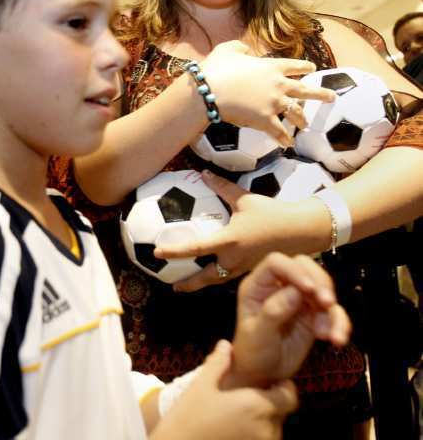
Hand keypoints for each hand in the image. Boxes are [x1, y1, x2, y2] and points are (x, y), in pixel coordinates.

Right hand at [150, 340, 296, 439]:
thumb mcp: (201, 386)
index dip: (284, 388)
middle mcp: (265, 430)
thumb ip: (218, 363)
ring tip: (238, 414)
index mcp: (256, 407)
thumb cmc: (188, 418)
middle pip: (281, 414)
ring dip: (262, 422)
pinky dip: (254, 435)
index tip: (271, 383)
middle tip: (247, 397)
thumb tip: (226, 345)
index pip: (290, 397)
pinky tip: (234, 429)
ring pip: (273, 431)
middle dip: (269, 404)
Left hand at [154, 171, 326, 291]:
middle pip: (206, 277)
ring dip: (204, 283)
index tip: (158, 253)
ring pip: (219, 279)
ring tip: (190, 285)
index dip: (175, 251)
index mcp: (229, 241)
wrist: (302, 230)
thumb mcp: (245, 198)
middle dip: (189, 284)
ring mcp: (245, 267)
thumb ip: (222, 187)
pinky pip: (232, 275)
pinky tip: (216, 272)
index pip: (196, 248)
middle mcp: (234, 259)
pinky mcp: (254, 269)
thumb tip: (204, 173)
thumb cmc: (272, 213)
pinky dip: (220, 276)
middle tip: (174, 286)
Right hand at [200, 40, 334, 146]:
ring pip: (296, 113)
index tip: (312, 69)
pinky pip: (279, 132)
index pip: (295, 66)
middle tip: (332, 97)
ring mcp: (274, 104)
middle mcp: (278, 85)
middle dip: (321, 94)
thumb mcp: (228, 49)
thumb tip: (246, 50)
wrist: (210, 91)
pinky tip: (288, 144)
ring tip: (306, 125)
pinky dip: (283, 139)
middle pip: (305, 90)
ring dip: (302, 119)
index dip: (305, 67)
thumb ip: (241, 47)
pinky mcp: (265, 120)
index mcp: (272, 66)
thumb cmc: (217, 69)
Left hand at [228, 252, 350, 387]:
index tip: (309, 289)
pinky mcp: (313, 314)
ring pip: (322, 287)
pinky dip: (339, 323)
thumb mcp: (257, 335)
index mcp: (259, 285)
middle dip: (320, 282)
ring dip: (332, 308)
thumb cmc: (252, 352)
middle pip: (304, 267)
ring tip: (330, 334)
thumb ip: (273, 312)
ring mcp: (298, 298)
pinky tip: (337, 340)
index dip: (294, 270)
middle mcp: (279, 286)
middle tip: (327, 303)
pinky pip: (332, 311)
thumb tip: (294, 292)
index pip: (276, 263)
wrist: (263, 375)